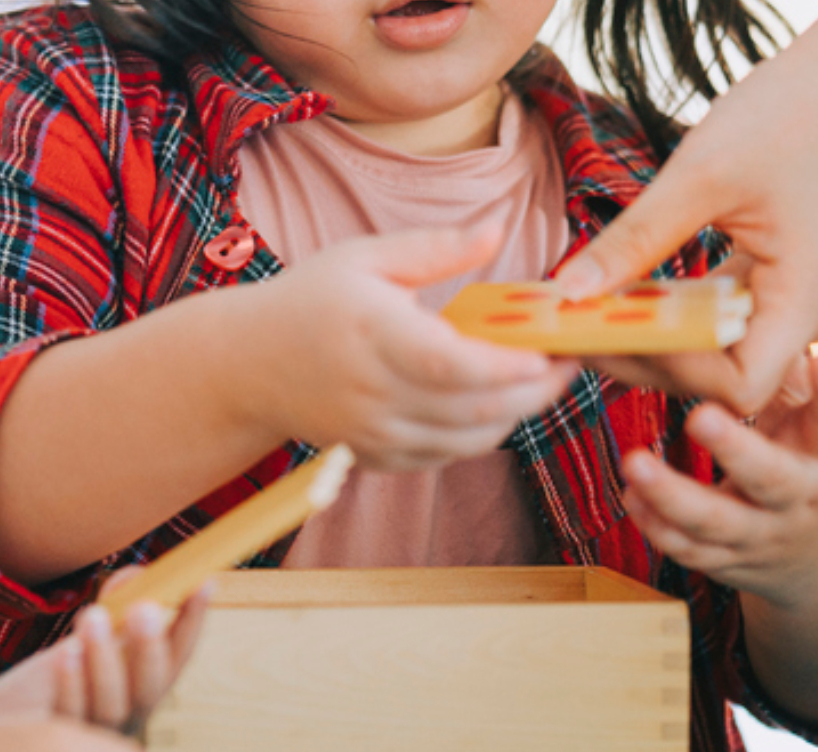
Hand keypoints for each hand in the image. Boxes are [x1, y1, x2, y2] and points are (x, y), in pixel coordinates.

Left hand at [0, 571, 209, 733]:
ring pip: (112, 705)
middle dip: (150, 647)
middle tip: (145, 607)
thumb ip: (112, 613)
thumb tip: (138, 573)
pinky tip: (64, 651)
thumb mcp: (85, 644)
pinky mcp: (54, 749)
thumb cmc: (45, 686)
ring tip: (92, 615)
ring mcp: (92, 740)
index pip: (177, 658)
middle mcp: (126, 720)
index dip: (192, 622)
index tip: (202, 582)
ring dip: (105, 659)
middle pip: (150, 689)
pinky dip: (69, 683)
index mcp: (141, 692)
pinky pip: (67, 716)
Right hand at [241, 226, 578, 469]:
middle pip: (474, 409)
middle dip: (534, 392)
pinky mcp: (377, 457)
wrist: (248, 366)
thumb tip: (500, 227)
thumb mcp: (367, 257)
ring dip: (514, 414)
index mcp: (373, 335)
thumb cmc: (312, 301)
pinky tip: (494, 403)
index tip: (550, 352)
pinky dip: (479, 434)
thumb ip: (437, 247)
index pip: (451, 365)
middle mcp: (374, 393)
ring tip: (539, 379)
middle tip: (569, 361)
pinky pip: (446, 457)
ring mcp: (375, 433)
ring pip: (468, 440)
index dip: (507, 367)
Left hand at [554, 0, 817, 414]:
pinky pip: (723, 328)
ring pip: (718, 358)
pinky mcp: (782, 296)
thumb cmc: (786, 115)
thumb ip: (635, 241)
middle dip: (647, 360)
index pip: (740, 383)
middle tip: (572, 336)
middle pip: (723, 379)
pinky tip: (625, 303)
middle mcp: (814, 320)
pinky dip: (674, 323)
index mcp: (809, 296)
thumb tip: (568, 293)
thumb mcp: (700, 173)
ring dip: (654, 346)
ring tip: (588, 321)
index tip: (608, 335)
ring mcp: (801, 311)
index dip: (672, 370)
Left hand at [619, 352, 817, 606]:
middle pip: (771, 477)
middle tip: (697, 414)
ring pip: (719, 521)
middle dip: (734, 448)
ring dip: (671, 494)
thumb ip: (784, 378)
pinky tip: (630, 495)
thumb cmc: (806, 462)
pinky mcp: (732, 562)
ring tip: (633, 462)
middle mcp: (800, 496)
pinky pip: (692, 550)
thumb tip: (748, 307)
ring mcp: (765, 534)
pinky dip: (657, 525)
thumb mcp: (810, 423)